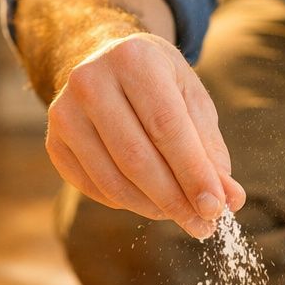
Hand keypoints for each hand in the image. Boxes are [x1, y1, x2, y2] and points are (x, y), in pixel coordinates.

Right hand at [45, 33, 245, 238]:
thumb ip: (211, 149)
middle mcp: (90, 81)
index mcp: (134, 59)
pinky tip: (150, 200)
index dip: (193, 173)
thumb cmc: (159, 83)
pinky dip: (127, 203)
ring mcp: (64, 112)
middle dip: (175, 199)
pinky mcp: (54, 142)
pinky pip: (94, 188)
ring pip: (113, 179)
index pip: (166, 127)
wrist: (104, 62)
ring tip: (183, 216)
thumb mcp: (191, 101)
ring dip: (153, 207)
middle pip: (136, 158)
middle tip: (204, 226)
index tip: (216, 208)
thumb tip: (231, 200)